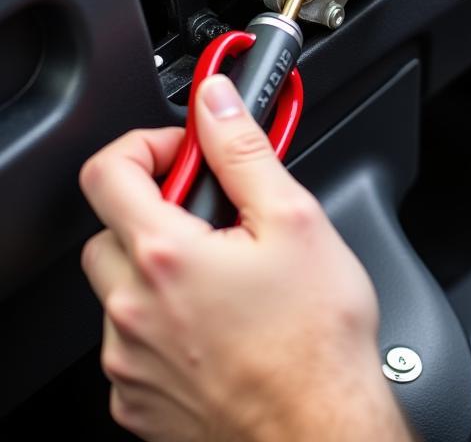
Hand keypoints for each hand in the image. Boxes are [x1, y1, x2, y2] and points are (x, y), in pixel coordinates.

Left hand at [79, 75, 410, 441]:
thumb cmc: (315, 338)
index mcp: (166, 256)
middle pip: (111, 230)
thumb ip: (244, 151)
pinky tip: (217, 323)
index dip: (148, 146)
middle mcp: (132, 310)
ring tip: (226, 277)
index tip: (187, 153)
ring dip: (160, 269)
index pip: (109, 170)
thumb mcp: (294, 219)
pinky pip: (130, 342)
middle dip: (157, 210)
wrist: (317, 428)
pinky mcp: (136, 400)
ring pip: (119, 288)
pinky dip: (162, 322)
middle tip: (214, 217)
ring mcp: (129, 360)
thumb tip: (217, 103)